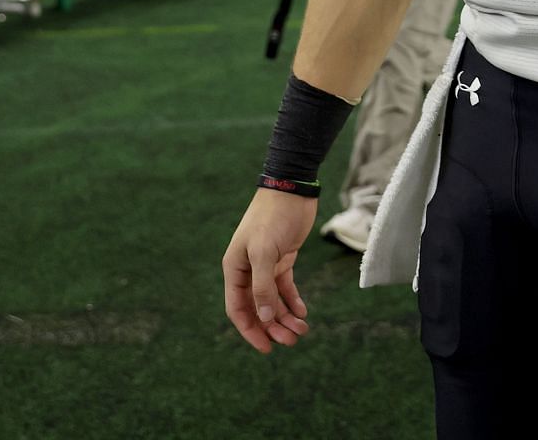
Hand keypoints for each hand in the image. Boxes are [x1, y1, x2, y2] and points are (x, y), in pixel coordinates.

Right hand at [222, 187, 315, 353]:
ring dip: (285, 317)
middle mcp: (248, 270)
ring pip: (273, 300)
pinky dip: (293, 301)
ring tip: (302, 330)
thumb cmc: (272, 217)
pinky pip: (285, 287)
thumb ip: (263, 285)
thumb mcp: (264, 251)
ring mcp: (266, 265)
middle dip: (272, 327)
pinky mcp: (283, 259)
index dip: (250, 331)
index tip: (266, 349)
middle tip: (292, 340)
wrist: (291, 189)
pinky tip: (303, 312)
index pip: (238, 309)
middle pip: (257, 308)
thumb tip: (262, 317)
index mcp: (235, 269)